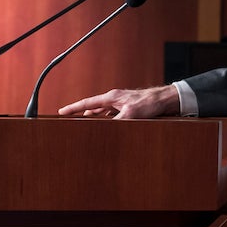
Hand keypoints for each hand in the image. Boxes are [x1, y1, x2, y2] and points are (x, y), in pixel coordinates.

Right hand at [58, 84, 179, 119]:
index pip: (87, 103)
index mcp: (111, 97)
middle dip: (81, 112)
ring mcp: (121, 103)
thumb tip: (107, 129)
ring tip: (84, 123)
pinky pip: (112, 114)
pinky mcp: (128, 108)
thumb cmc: (150, 103)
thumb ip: (118, 121)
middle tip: (69, 118)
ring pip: (102, 111)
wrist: (166, 100)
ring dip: (94, 116)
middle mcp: (114, 99)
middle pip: (93, 106)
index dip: (73, 108)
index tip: (60, 111)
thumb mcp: (132, 113)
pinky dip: (106, 119)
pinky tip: (106, 124)